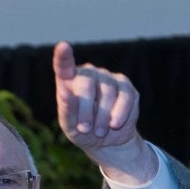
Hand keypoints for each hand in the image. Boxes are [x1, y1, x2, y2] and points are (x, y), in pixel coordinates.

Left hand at [53, 41, 156, 183]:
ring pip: (107, 92)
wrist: (107, 141)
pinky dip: (119, 114)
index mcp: (70, 80)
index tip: (63, 46)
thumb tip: (63, 92)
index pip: (64, 66)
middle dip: (85, 110)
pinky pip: (125, 98)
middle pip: (86, 84)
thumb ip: (66, 109)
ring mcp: (109, 78)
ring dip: (102, 117)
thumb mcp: (70, 126)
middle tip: (85, 128)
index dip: (64, 56)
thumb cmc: (82, 130)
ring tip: (99, 131)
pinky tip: (114, 125)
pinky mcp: (126, 87)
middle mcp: (89, 73)